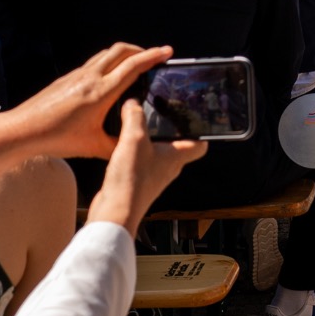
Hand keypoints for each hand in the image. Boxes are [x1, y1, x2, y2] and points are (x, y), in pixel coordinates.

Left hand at [8, 43, 170, 161]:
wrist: (23, 130)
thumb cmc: (57, 138)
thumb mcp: (93, 147)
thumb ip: (117, 145)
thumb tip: (133, 147)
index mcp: (101, 92)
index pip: (133, 66)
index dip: (153, 56)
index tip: (167, 52)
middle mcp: (90, 78)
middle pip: (121, 50)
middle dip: (141, 49)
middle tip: (154, 56)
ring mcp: (77, 75)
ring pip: (106, 54)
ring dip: (124, 54)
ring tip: (134, 64)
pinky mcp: (68, 78)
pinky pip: (94, 63)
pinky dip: (108, 63)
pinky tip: (109, 77)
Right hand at [86, 98, 206, 235]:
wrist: (114, 212)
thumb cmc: (132, 181)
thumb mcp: (134, 139)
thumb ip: (135, 117)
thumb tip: (133, 103)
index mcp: (177, 157)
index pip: (200, 144)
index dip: (199, 130)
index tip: (192, 118)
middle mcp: (169, 168)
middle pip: (177, 146)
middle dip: (168, 131)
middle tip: (159, 116)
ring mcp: (154, 176)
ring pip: (157, 153)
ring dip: (148, 141)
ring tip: (136, 126)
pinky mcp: (138, 182)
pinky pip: (140, 162)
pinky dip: (133, 152)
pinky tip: (120, 146)